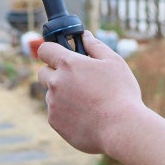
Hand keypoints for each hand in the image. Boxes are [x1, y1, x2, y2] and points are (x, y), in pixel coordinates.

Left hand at [37, 31, 143, 153]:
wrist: (121, 128)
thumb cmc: (121, 93)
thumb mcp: (114, 62)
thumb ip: (96, 46)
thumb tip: (85, 36)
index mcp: (68, 64)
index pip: (45, 49)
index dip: (52, 50)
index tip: (59, 53)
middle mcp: (55, 83)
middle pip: (43, 73)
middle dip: (55, 72)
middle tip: (76, 78)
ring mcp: (53, 104)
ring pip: (51, 94)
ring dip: (63, 94)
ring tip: (88, 101)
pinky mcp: (55, 123)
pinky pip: (56, 113)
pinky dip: (67, 112)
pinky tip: (86, 115)